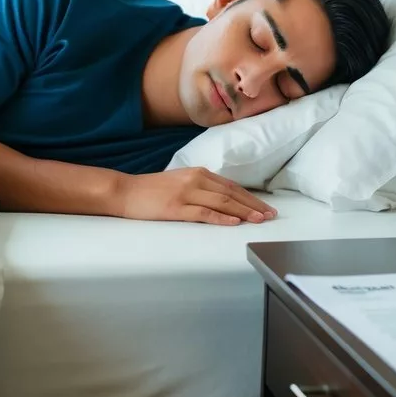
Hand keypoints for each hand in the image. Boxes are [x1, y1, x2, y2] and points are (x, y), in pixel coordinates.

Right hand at [114, 167, 277, 225]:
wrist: (125, 191)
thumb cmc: (151, 190)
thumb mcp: (180, 182)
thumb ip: (200, 187)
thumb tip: (223, 200)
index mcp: (199, 173)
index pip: (232, 187)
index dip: (251, 198)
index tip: (265, 208)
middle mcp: (196, 180)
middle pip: (232, 194)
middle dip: (253, 206)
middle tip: (270, 216)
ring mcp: (186, 193)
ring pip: (222, 203)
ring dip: (244, 212)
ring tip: (259, 220)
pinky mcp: (176, 207)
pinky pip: (204, 213)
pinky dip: (221, 218)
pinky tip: (234, 223)